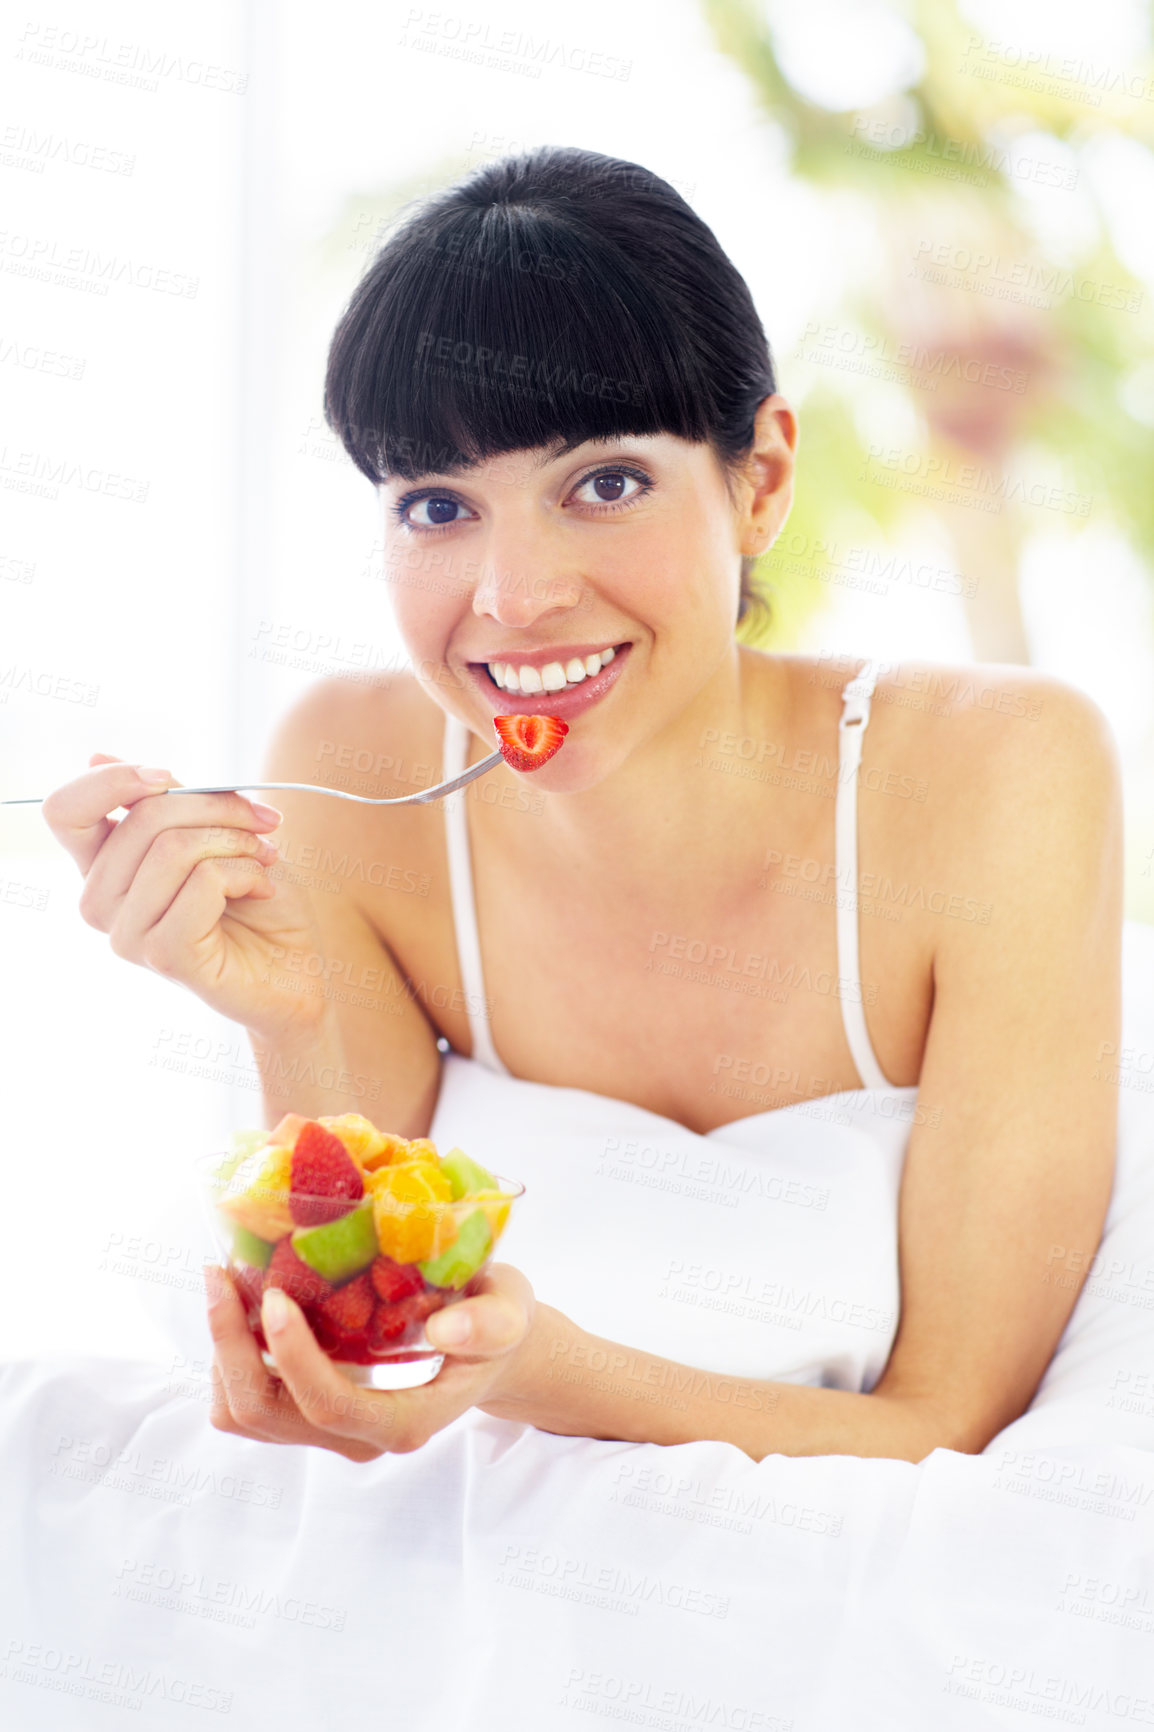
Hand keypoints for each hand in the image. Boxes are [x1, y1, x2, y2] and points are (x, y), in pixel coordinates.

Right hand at [41, 753, 328, 1043]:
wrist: (298, 967)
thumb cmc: (258, 898)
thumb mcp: (215, 831)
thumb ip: (166, 799)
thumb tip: (97, 754)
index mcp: (105, 867)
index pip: (66, 811)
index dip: (111, 780)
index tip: (168, 776)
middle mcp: (103, 903)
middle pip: (141, 817)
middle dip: (216, 806)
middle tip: (263, 821)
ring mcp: (128, 935)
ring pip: (174, 848)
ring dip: (237, 841)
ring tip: (265, 858)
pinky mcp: (165, 956)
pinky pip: (202, 882)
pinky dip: (245, 873)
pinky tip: (262, 889)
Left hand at [203, 1261, 535, 1460]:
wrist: (491, 1340)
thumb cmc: (498, 1320)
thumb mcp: (510, 1311)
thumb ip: (489, 1323)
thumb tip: (445, 1332)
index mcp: (405, 1420)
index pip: (330, 1406)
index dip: (292, 1358)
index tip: (275, 1296)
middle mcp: (360, 1436)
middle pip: (267, 1414)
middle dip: (232, 1347)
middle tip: (221, 1273)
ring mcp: (331, 1429)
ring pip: (245, 1413)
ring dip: (224, 1350)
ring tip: (226, 1282)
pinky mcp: (310, 1411)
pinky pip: (248, 1400)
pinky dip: (233, 1354)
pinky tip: (245, 1302)